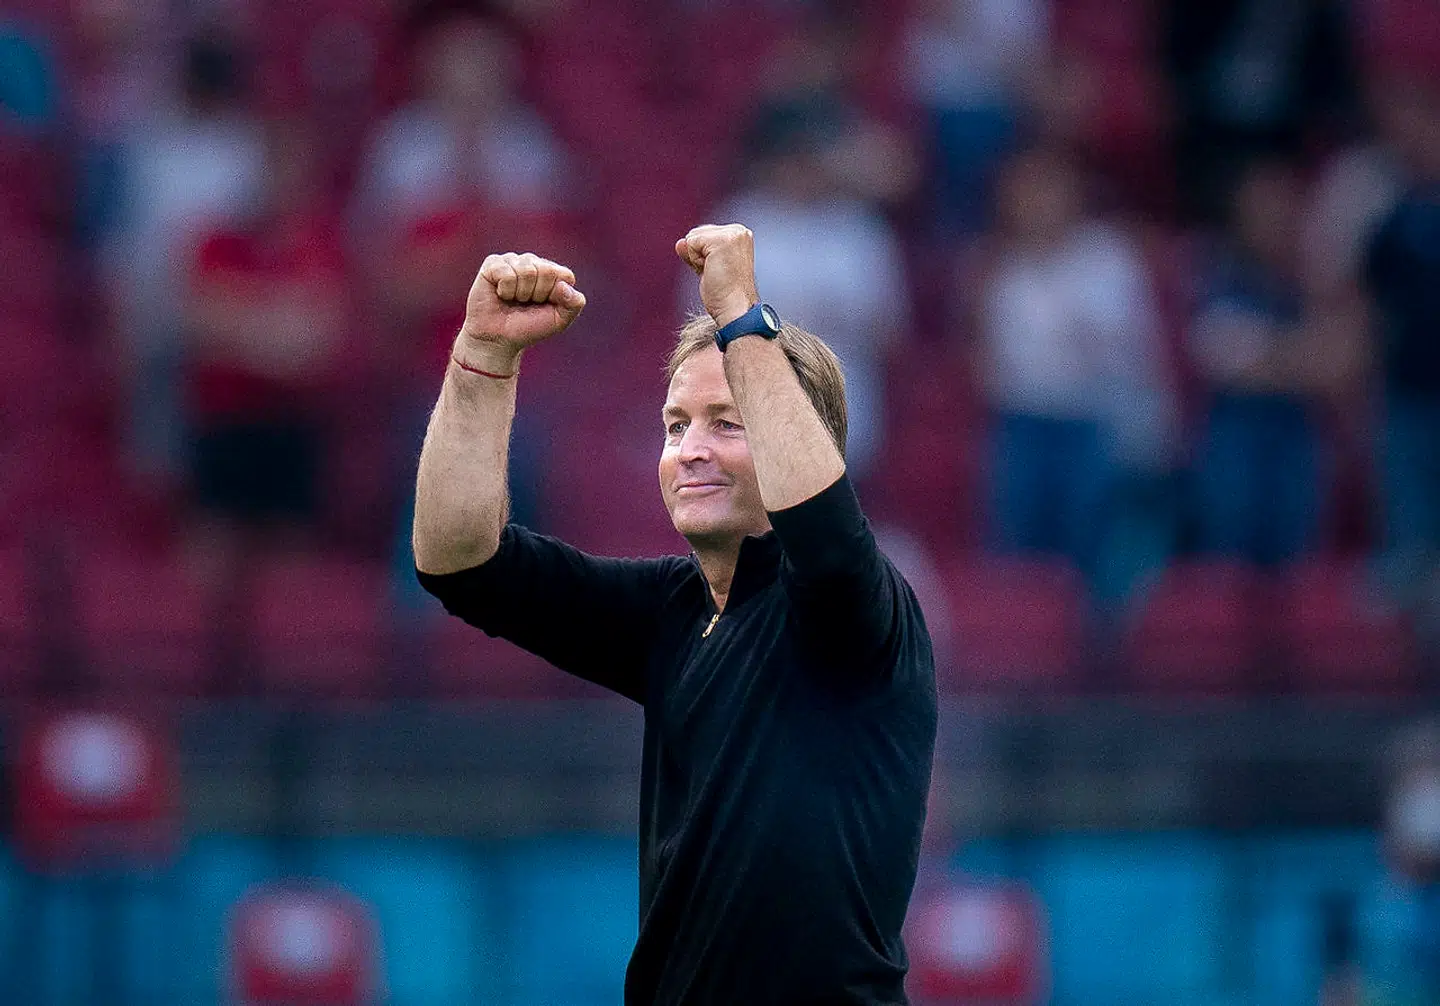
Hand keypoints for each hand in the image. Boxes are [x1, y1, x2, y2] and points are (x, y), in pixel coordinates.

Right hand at [460, 252, 586, 358]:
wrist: (497, 339)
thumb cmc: (528, 327)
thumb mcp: (559, 321)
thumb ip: (574, 304)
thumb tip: (565, 285)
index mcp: (553, 274)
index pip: (565, 275)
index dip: (555, 295)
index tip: (544, 306)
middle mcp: (534, 263)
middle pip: (546, 271)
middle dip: (538, 294)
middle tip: (526, 303)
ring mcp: (513, 260)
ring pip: (527, 271)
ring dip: (521, 293)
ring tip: (513, 300)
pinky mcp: (493, 263)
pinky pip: (506, 272)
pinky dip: (505, 290)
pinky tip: (500, 294)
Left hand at [675, 224, 760, 327]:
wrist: (735, 309)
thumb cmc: (725, 294)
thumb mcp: (708, 268)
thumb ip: (696, 253)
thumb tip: (680, 243)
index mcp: (739, 235)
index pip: (704, 234)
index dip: (702, 256)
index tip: (719, 270)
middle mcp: (739, 231)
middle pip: (696, 233)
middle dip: (699, 255)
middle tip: (717, 273)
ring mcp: (732, 234)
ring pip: (692, 238)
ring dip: (697, 259)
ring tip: (715, 272)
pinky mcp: (722, 240)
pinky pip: (691, 243)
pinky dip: (695, 261)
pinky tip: (711, 271)